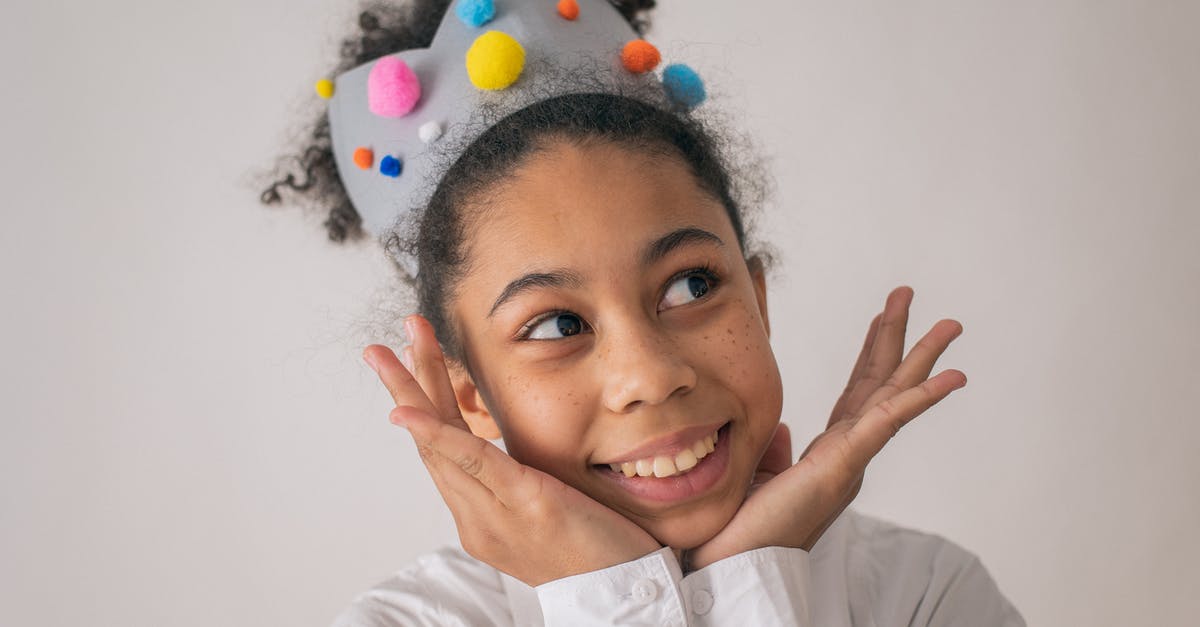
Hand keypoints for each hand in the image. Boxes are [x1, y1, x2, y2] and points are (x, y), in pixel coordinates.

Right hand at [363, 315, 660, 586]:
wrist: (624, 597)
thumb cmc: (598, 553)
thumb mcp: (547, 511)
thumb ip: (521, 485)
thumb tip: (514, 456)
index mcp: (480, 519)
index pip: (442, 453)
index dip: (421, 407)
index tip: (409, 363)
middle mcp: (477, 520)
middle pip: (430, 444)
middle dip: (403, 388)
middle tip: (375, 348)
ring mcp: (497, 514)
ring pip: (442, 444)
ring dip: (413, 391)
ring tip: (391, 350)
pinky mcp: (527, 504)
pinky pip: (474, 463)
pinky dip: (439, 435)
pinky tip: (409, 412)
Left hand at [687, 286, 965, 568]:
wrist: (732, 564)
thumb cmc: (743, 527)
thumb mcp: (759, 475)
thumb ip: (776, 448)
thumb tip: (783, 425)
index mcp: (829, 452)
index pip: (857, 393)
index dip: (872, 353)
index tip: (883, 318)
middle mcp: (847, 454)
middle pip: (880, 384)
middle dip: (899, 338)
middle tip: (911, 295)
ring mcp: (849, 461)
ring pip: (892, 397)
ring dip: (922, 359)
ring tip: (950, 325)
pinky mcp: (841, 469)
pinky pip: (885, 425)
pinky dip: (918, 398)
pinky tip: (949, 376)